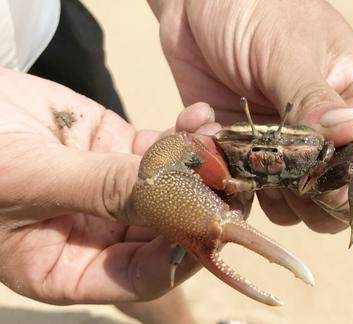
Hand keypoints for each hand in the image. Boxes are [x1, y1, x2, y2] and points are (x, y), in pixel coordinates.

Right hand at [0, 68, 214, 303]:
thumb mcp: (32, 181)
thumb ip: (105, 190)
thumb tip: (179, 200)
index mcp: (67, 268)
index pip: (141, 277)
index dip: (180, 257)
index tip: (210, 226)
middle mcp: (98, 235)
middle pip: (168, 234)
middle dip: (203, 208)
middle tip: (235, 182)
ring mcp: (113, 192)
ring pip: (173, 190)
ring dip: (203, 168)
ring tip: (221, 144)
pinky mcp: (118, 151)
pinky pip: (163, 151)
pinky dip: (185, 136)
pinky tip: (199, 119)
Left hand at [150, 0, 352, 233]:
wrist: (197, 4)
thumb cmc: (255, 9)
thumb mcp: (289, 49)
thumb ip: (316, 99)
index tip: (346, 170)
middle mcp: (336, 132)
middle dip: (333, 198)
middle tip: (301, 181)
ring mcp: (295, 151)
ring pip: (309, 209)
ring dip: (283, 199)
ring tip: (253, 157)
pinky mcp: (255, 158)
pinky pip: (256, 196)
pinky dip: (236, 183)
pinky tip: (213, 137)